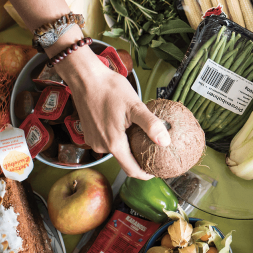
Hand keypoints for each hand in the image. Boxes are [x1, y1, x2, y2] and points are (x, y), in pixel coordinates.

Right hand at [57, 49, 170, 179]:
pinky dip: (118, 139)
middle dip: (140, 159)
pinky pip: (107, 142)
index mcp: (113, 143)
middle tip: (155, 152)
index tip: (157, 171)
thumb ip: (151, 125)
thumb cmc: (110, 89)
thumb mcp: (135, 106)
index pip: (131, 170)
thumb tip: (166, 142)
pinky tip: (128, 128)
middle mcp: (101, 146)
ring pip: (116, 150)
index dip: (145, 174)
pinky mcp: (89, 133)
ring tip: (143, 138)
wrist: (86, 78)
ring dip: (129, 147)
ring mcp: (93, 140)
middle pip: (124, 161)